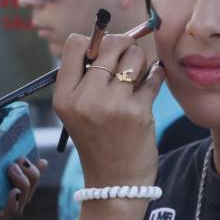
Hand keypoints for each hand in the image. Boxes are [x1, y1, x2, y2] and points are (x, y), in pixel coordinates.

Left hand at [0, 117, 46, 219]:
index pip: (4, 174)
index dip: (25, 165)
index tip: (35, 154)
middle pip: (17, 189)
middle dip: (31, 175)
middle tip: (24, 161)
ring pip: (14, 205)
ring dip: (24, 187)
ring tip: (16, 171)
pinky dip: (9, 208)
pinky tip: (11, 195)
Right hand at [53, 33, 164, 189]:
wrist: (115, 181)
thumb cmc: (98, 140)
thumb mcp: (77, 111)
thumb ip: (86, 77)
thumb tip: (112, 38)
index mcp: (64, 97)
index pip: (76, 44)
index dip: (93, 43)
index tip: (102, 56)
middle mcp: (84, 98)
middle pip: (110, 43)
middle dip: (123, 45)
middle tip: (126, 60)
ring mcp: (112, 105)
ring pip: (135, 56)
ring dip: (140, 62)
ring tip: (136, 79)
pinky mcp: (138, 111)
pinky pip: (154, 75)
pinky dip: (156, 75)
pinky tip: (151, 84)